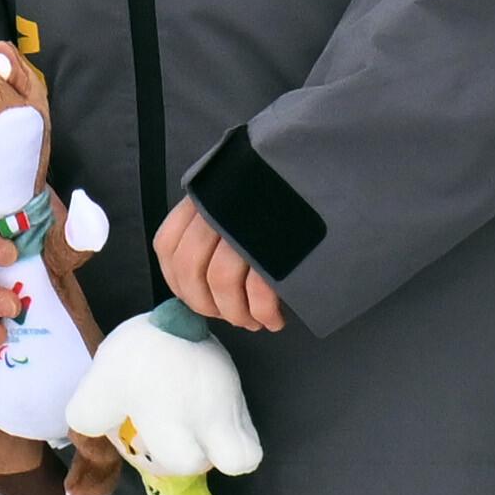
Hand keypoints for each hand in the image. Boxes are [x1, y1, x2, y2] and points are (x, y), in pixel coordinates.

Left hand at [151, 201, 290, 335]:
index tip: (196, 298)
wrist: (326, 172)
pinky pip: (259, 288)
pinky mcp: (276, 243)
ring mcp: (247, 225)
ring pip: (222, 281)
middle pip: (191, 268)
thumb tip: (200, 282)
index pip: (168, 246)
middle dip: (206, 304)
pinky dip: (262, 312)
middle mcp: (220, 208)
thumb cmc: (286, 191)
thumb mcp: (243, 196)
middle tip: (229, 317)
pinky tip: (273, 319)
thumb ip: (218, 224)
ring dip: (236, 312)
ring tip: (253, 322)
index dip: (177, 281)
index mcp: (206, 198)